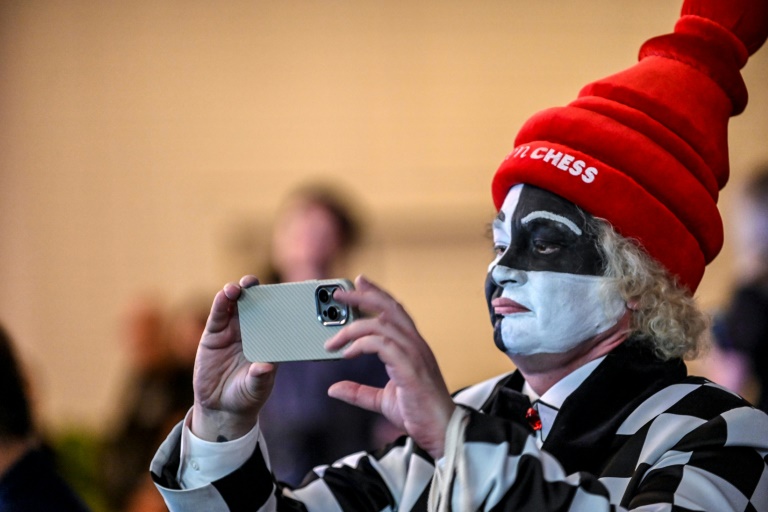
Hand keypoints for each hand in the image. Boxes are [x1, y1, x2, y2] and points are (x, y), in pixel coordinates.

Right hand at [191, 276, 276, 441]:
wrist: (221, 408)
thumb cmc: (246, 396)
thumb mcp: (256, 390)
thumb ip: (260, 378)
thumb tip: (265, 367)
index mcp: (269, 341)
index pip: (277, 317)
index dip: (281, 303)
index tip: (285, 292)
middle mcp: (252, 332)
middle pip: (256, 305)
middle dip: (256, 291)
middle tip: (256, 283)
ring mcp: (232, 331)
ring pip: (235, 305)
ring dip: (237, 292)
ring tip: (238, 287)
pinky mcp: (214, 335)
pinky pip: (218, 316)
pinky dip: (220, 304)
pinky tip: (223, 295)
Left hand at [326, 275, 455, 459]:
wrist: (441, 431)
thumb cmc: (418, 413)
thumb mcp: (381, 401)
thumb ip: (359, 392)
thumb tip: (333, 388)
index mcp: (412, 347)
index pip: (394, 311)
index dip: (376, 294)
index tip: (358, 284)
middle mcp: (415, 344)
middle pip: (389, 308)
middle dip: (362, 297)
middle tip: (339, 293)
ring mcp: (414, 354)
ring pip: (382, 324)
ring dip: (353, 327)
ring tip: (332, 339)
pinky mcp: (410, 367)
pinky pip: (382, 344)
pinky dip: (361, 345)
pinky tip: (347, 353)